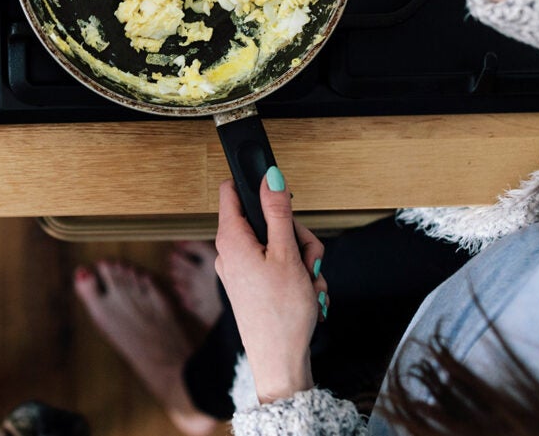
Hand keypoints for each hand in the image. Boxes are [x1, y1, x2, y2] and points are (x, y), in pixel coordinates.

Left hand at [214, 171, 325, 403]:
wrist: (281, 361)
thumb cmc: (281, 313)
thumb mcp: (287, 254)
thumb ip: (278, 212)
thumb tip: (270, 177)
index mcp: (230, 238)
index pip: (232, 191)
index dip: (256, 184)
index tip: (280, 190)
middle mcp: (230, 251)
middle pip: (266, 219)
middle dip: (296, 235)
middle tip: (307, 258)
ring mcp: (241, 269)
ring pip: (278, 244)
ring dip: (302, 260)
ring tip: (309, 283)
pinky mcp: (252, 285)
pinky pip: (278, 266)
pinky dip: (296, 276)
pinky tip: (306, 294)